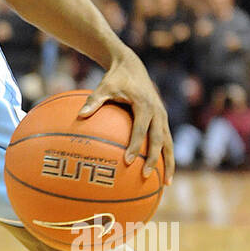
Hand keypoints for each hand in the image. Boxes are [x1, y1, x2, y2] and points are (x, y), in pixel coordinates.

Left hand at [78, 51, 174, 184]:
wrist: (132, 66)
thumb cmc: (115, 78)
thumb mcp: (104, 86)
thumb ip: (94, 100)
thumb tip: (80, 115)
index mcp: (144, 105)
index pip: (140, 129)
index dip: (135, 145)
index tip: (128, 161)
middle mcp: (157, 112)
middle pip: (159, 140)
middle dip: (154, 159)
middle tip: (145, 176)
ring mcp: (162, 116)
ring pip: (168, 143)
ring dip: (169, 163)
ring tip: (167, 184)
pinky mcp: (162, 119)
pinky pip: (167, 140)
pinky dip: (167, 156)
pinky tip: (163, 173)